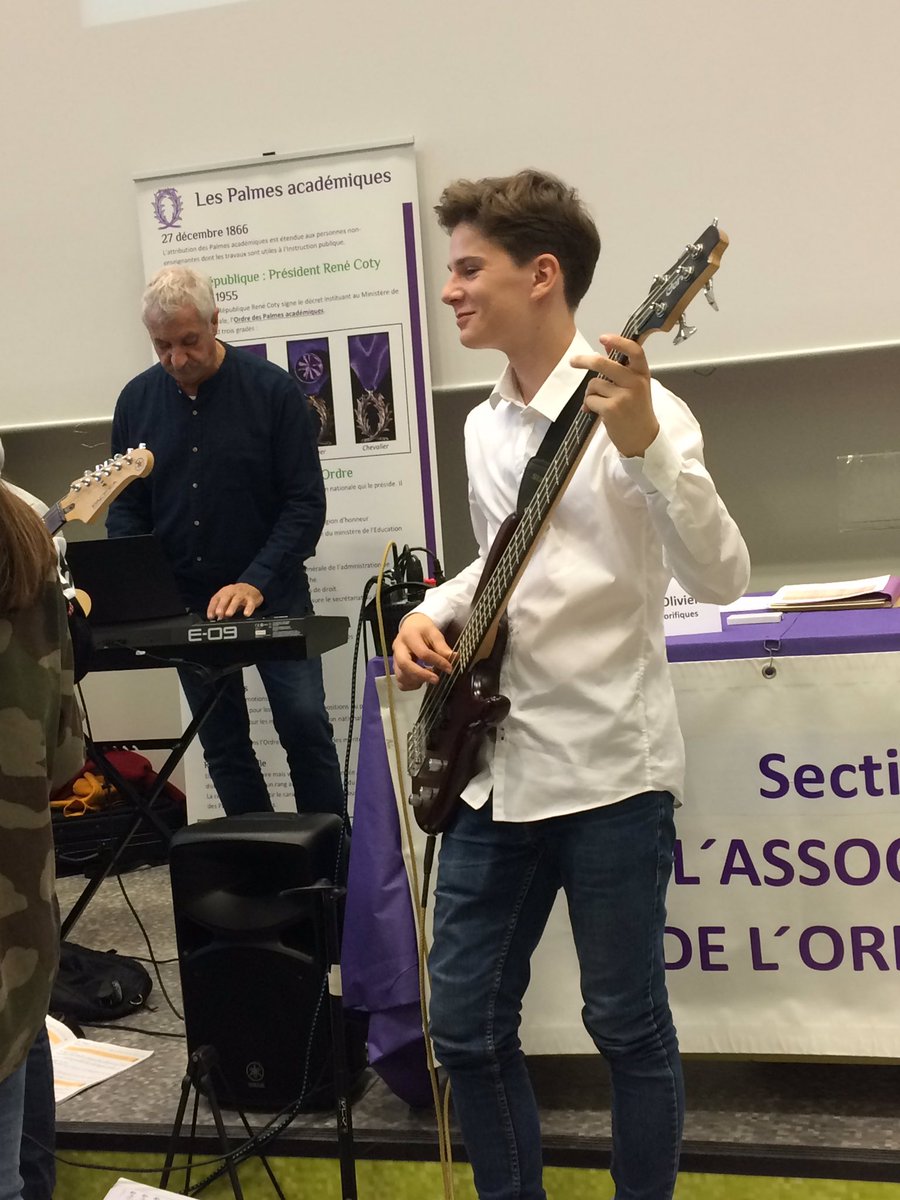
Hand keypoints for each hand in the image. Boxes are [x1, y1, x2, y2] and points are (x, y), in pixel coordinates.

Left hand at [207, 582, 263, 619]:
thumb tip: (218, 619)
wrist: (252, 588)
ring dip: (232, 607)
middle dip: (221, 606)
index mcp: (223, 593)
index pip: (215, 599)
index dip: (212, 608)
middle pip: (226, 597)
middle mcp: (232, 592)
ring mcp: (242, 594)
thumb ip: (222, 610)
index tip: (210, 616)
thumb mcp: (227, 601)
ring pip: (237, 599)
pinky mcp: (251, 598)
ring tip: (228, 614)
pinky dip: (248, 609)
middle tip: (218, 614)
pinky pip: (250, 603)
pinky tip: (246, 614)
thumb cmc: (236, 596)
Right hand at [392, 613, 454, 690]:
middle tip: (436, 680)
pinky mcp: (396, 668)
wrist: (411, 626)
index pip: (422, 652)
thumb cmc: (423, 630)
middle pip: (404, 665)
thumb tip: (454, 658)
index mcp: (409, 636)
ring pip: (401, 676)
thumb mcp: (434, 633)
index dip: (437, 662)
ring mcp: (395, 659)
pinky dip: (411, 685)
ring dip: (417, 681)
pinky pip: (401, 682)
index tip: (449, 668)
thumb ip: (442, 646)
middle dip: (421, 675)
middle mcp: (398, 648)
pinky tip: (421, 680)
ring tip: (430, 677)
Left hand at [570, 334, 658, 457]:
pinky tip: (597, 412)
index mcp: (643, 374)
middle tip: (573, 361)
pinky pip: (591, 399)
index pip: (635, 351)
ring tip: (599, 403)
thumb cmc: (636, 411)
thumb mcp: (636, 387)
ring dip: (590, 394)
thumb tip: (604, 347)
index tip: (603, 338)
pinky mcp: (612, 409)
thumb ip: (623, 369)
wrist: (643, 439)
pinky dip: (589, 405)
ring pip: (594, 384)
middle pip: (604, 364)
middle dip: (584, 361)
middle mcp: (635, 383)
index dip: (618, 341)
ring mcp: (623, 396)